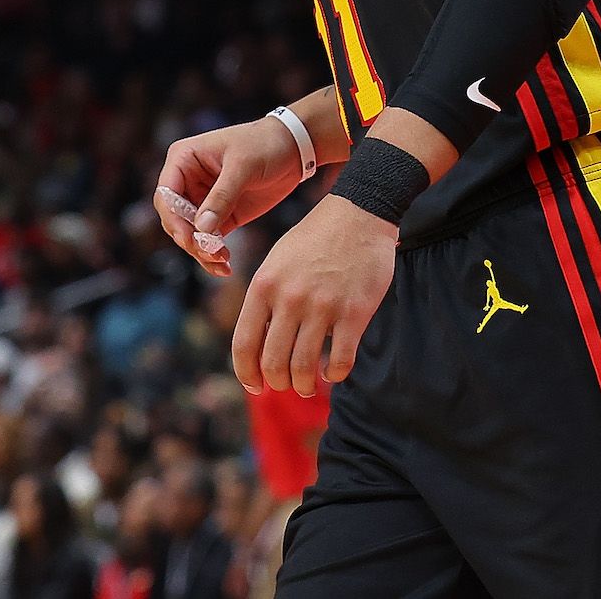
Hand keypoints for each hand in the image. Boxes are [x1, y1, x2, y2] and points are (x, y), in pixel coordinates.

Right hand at [157, 116, 311, 276]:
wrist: (293, 149)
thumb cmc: (265, 144)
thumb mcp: (243, 166)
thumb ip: (222, 197)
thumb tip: (202, 228)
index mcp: (184, 159)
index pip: (166, 194)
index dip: (173, 218)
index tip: (190, 238)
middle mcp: (187, 180)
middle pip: (174, 218)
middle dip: (189, 239)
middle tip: (212, 253)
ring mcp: (202, 200)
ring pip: (189, 234)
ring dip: (201, 251)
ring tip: (223, 262)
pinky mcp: (220, 216)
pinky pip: (208, 240)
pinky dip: (213, 255)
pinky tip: (225, 266)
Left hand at [233, 194, 395, 394]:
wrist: (357, 215)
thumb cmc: (313, 241)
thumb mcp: (276, 262)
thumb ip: (264, 300)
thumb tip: (256, 343)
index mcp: (264, 285)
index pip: (244, 344)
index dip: (246, 373)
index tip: (254, 386)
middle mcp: (289, 298)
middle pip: (274, 362)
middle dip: (278, 382)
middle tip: (286, 385)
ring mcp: (322, 306)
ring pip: (305, 367)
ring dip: (305, 384)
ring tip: (308, 385)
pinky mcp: (354, 312)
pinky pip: (341, 361)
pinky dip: (335, 375)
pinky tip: (333, 372)